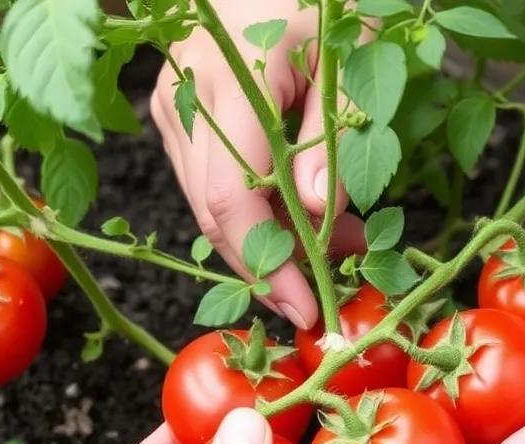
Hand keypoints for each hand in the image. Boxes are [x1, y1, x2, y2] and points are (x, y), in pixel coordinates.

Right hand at [151, 0, 363, 329]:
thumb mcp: (348, 57)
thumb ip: (331, 137)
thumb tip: (318, 215)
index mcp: (233, 83)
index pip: (233, 201)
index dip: (267, 265)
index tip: (306, 306)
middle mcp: (189, 99)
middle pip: (215, 215)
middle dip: (272, 266)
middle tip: (331, 284)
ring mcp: (175, 106)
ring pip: (210, 204)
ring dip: (269, 240)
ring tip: (339, 244)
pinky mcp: (178, 111)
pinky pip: (210, 181)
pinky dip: (256, 210)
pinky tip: (306, 214)